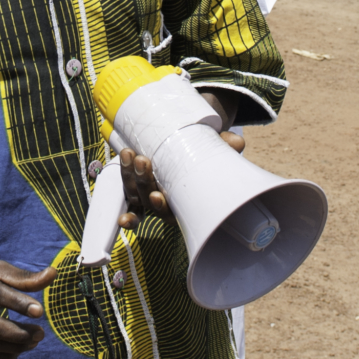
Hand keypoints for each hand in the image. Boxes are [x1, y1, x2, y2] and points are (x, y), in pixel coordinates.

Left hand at [118, 128, 244, 227]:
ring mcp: (148, 194)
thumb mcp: (217, 152)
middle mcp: (165, 204)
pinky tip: (120, 163)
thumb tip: (238, 142)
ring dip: (129, 176)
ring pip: (134, 192)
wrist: (192, 147)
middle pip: (148, 202)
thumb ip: (226, 148)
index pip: (171, 215)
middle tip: (144, 161)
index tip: (157, 196)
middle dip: (143, 183)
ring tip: (131, 154)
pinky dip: (122, 179)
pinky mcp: (137, 183)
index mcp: (184, 206)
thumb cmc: (206, 156)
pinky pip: (126, 187)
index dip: (162, 208)